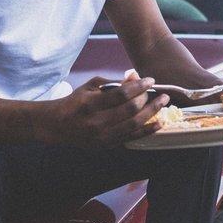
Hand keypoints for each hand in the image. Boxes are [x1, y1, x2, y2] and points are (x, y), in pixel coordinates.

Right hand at [53, 76, 169, 147]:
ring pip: (134, 124)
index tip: (150, 80)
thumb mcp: (91, 86)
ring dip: (152, 113)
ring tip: (163, 103)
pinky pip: (132, 137)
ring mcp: (102, 136)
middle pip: (129, 110)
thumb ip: (114, 82)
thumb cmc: (76, 101)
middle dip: (147, 99)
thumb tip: (136, 77)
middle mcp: (96, 122)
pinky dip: (147, 130)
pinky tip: (159, 123)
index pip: (120, 94)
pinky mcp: (107, 145)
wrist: (58, 125)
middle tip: (157, 92)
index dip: (138, 86)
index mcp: (90, 104)